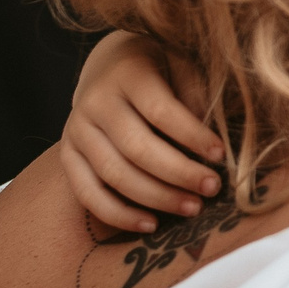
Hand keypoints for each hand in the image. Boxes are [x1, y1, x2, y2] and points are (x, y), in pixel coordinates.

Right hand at [59, 30, 223, 231]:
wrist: (108, 67)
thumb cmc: (159, 68)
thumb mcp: (181, 63)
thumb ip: (195, 94)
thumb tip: (211, 141)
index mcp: (127, 73)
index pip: (160, 110)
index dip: (192, 135)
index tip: (221, 155)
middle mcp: (95, 102)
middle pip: (137, 148)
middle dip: (179, 173)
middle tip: (212, 188)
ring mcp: (76, 130)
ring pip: (114, 174)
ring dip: (157, 197)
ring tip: (193, 208)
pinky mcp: (68, 156)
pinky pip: (87, 194)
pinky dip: (119, 215)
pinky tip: (152, 224)